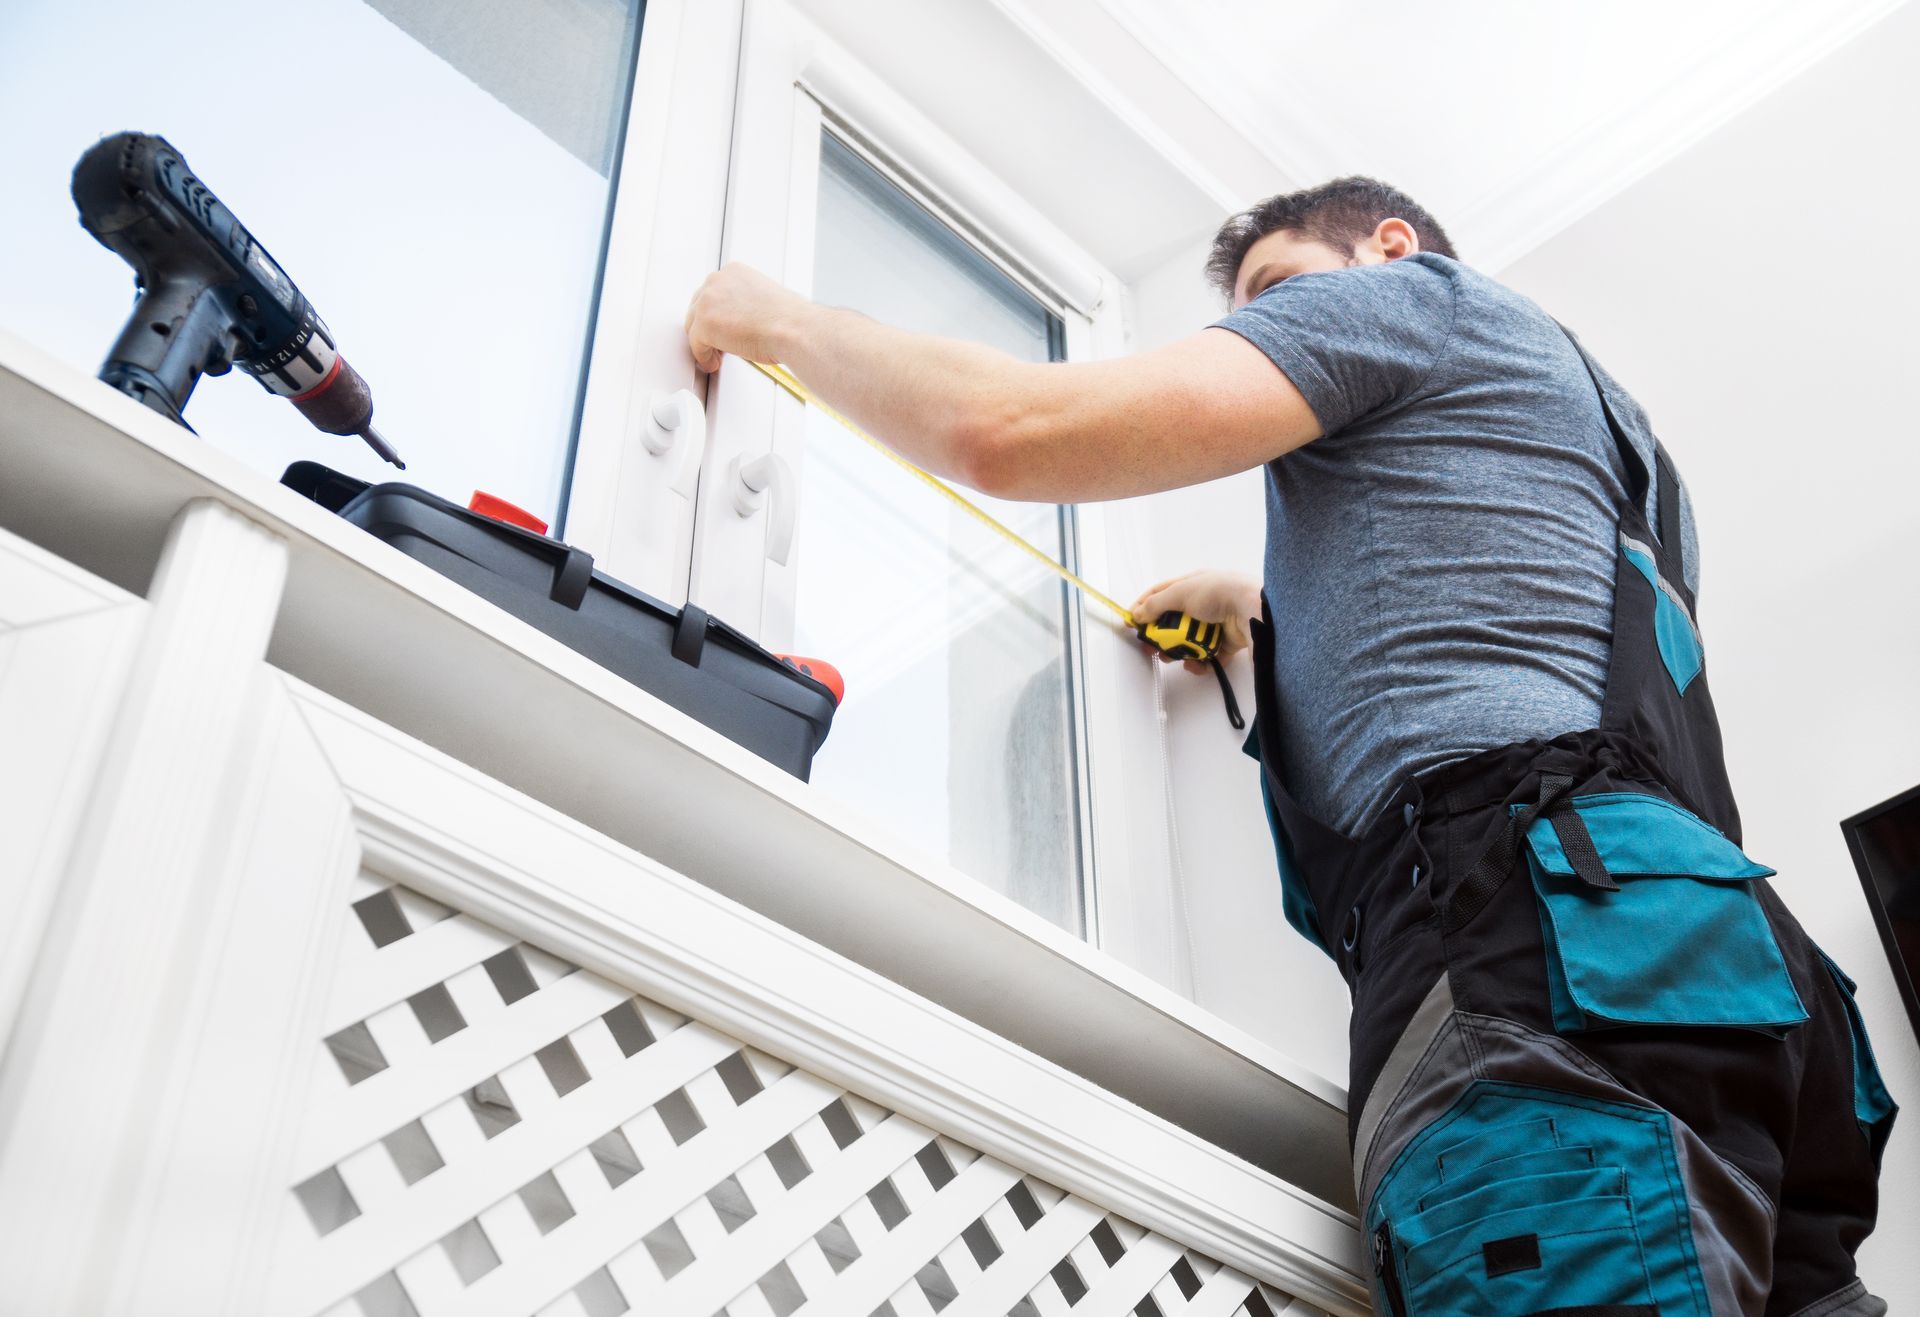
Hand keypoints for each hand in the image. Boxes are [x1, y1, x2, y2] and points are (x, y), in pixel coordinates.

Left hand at [685, 262, 809, 372]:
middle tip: (717, 342)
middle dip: (706, 326)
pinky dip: (703, 356)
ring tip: (715, 354)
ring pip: (694, 325)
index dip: (716, 313)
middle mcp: (717, 281)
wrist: (792, 329)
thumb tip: (739, 319)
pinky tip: (713, 362)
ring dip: (703, 341)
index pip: (713, 292)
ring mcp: (707, 302)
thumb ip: (744, 303)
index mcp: (733, 272)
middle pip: (698, 307)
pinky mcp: (704, 325)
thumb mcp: (764, 298)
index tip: (721, 325)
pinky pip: (695, 345)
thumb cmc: (788, 319)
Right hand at [1129, 570, 1260, 673]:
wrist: (1251, 609)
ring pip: (1189, 642)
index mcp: (1192, 585)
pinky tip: (1196, 663)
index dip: (1144, 607)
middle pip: (1174, 623)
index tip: (1132, 622)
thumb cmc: (1219, 592)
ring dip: (1180, 652)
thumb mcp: (1179, 593)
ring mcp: (1215, 624)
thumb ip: (1155, 605)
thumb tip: (1138, 614)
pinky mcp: (1226, 643)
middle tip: (1151, 648)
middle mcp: (1203, 603)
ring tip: (1174, 657)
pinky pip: (1207, 656)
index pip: (1161, 594)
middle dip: (1161, 637)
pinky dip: (1200, 662)